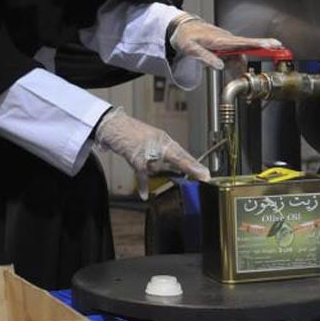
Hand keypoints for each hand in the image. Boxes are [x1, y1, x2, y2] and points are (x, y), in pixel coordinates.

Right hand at [94, 107, 209, 199]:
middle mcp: (159, 143)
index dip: (195, 164)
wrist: (113, 125)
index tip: (206, 174)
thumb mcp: (150, 139)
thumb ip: (161, 152)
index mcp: (164, 139)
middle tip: (205, 176)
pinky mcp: (136, 157)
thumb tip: (172, 167)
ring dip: (159, 174)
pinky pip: (142, 174)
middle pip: (178, 158)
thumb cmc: (131, 132)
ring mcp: (148, 150)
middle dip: (192, 168)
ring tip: (153, 169)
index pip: (183, 154)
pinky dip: (143, 185)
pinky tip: (145, 195)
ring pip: (159, 168)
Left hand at [170, 17, 281, 70]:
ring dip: (239, 70)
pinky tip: (231, 75)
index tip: (274, 44)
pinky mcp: (224, 48)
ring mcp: (226, 44)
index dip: (260, 43)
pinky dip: (233, 68)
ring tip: (234, 80)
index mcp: (219, 39)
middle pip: (245, 53)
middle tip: (247, 77)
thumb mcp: (190, 48)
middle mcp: (226, 40)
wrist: (182, 28)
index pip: (244, 42)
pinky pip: (233, 59)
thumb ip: (205, 57)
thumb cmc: (186, 36)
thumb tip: (219, 66)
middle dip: (248, 65)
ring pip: (239, 58)